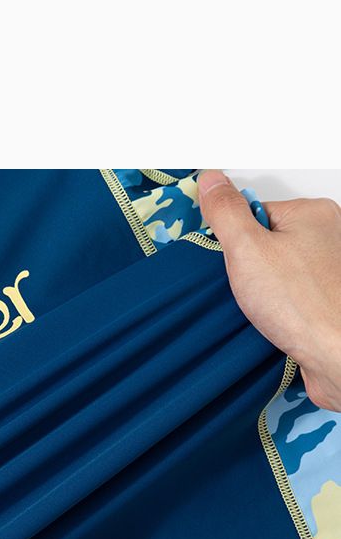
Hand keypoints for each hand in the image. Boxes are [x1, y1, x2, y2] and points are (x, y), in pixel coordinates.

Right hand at [198, 169, 340, 411]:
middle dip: (247, 264)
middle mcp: (329, 237)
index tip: (229, 258)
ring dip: (260, 289)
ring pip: (277, 270)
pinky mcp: (327, 300)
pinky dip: (276, 307)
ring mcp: (331, 270)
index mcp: (313, 214)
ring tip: (260, 306)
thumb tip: (211, 181)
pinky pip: (289, 295)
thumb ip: (226, 212)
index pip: (255, 210)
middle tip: (245, 284)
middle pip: (266, 239)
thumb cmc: (304, 307)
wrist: (338, 358)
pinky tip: (272, 320)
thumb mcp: (247, 249)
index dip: (234, 237)